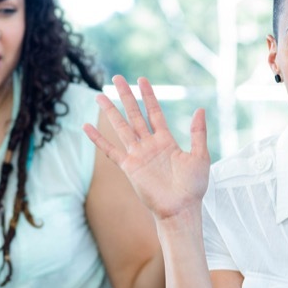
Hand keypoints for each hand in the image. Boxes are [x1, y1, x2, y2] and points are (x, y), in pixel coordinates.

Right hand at [84, 75, 209, 219]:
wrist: (181, 209)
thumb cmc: (193, 188)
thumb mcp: (200, 157)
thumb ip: (198, 133)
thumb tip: (200, 109)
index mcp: (166, 141)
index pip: (154, 112)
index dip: (148, 96)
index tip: (141, 79)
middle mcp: (149, 145)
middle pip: (134, 115)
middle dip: (126, 96)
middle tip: (117, 78)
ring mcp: (138, 156)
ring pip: (121, 128)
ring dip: (111, 112)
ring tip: (100, 95)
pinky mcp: (129, 168)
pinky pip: (111, 150)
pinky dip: (98, 139)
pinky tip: (87, 127)